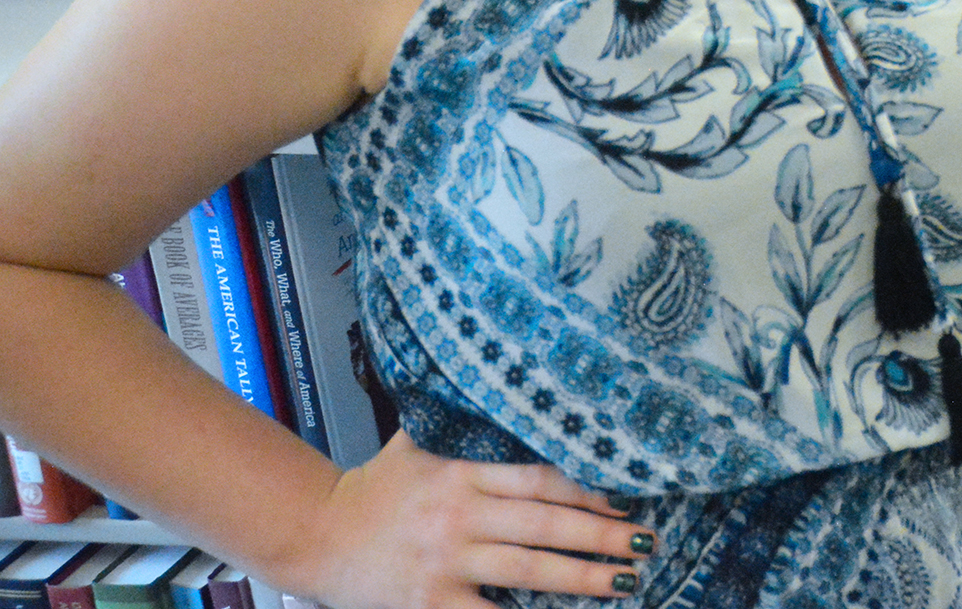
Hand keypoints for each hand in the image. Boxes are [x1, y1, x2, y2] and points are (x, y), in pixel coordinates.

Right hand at [283, 433, 653, 608]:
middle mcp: (460, 516)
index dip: (586, 488)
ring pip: (528, 570)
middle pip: (545, 524)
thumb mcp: (416, 441)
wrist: (313, 534)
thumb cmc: (373, 487)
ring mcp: (446, 562)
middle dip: (602, 535)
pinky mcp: (430, 603)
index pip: (539, 478)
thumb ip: (458, 417)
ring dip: (583, 578)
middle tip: (647, 540)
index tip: (626, 494)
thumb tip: (500, 378)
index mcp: (462, 473)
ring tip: (627, 579)